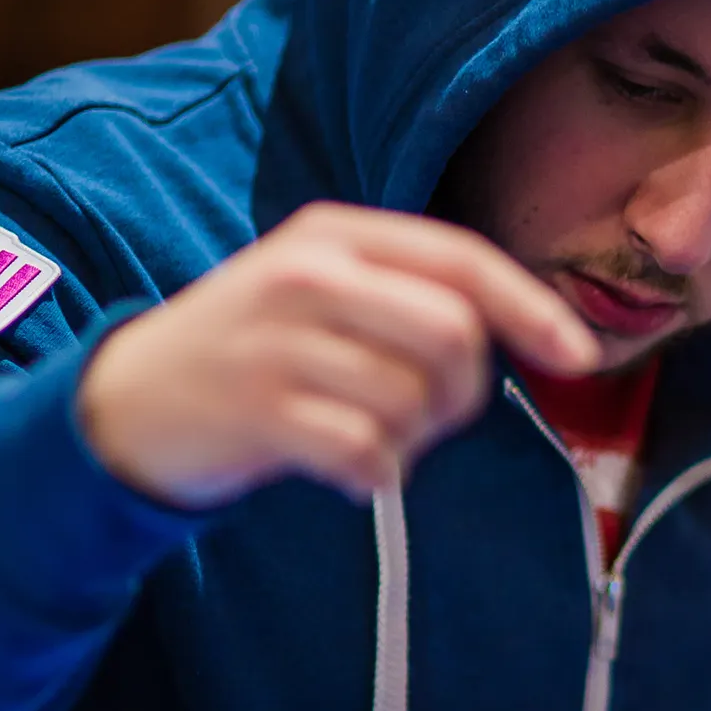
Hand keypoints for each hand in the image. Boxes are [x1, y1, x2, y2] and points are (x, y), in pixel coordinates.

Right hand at [77, 203, 599, 508]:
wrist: (129, 399)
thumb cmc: (252, 349)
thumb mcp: (322, 289)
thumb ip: (411, 295)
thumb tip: (534, 336)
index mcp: (334, 234)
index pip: (463, 261)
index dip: (533, 309)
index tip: (580, 357)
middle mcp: (308, 275)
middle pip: (454, 338)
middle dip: (464, 394)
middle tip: (426, 416)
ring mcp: (278, 341)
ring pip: (413, 403)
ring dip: (410, 440)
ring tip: (364, 435)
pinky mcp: (256, 410)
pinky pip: (367, 454)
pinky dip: (372, 476)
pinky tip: (342, 469)